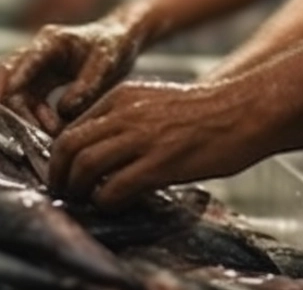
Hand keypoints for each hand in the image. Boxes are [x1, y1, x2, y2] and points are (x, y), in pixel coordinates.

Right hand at [0, 12, 147, 133]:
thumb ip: (87, 84)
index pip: (23, 61)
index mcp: (50, 41)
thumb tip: (64, 110)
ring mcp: (34, 71)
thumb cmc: (113, 46)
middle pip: (5, 78)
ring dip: (21, 118)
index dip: (11, 82)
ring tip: (43, 138)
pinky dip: (30, 120)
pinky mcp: (38, 86)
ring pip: (12, 95)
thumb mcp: (106, 62)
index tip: (3, 104)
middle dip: (9, 107)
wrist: (118, 42)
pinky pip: (25, 105)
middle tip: (27, 133)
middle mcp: (35, 54)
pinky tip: (44, 135)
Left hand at [47, 78, 269, 208]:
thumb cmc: (204, 111)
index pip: (71, 127)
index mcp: (121, 97)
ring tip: (83, 200)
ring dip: (77, 189)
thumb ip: (124, 119)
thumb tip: (99, 150)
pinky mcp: (160, 163)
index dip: (61, 155)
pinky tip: (114, 204)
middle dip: (58, 174)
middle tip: (63, 190)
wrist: (244, 110)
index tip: (65, 172)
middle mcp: (125, 113)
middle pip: (68, 146)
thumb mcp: (154, 101)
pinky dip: (105, 201)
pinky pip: (114, 188)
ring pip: (85, 165)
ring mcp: (142, 138)